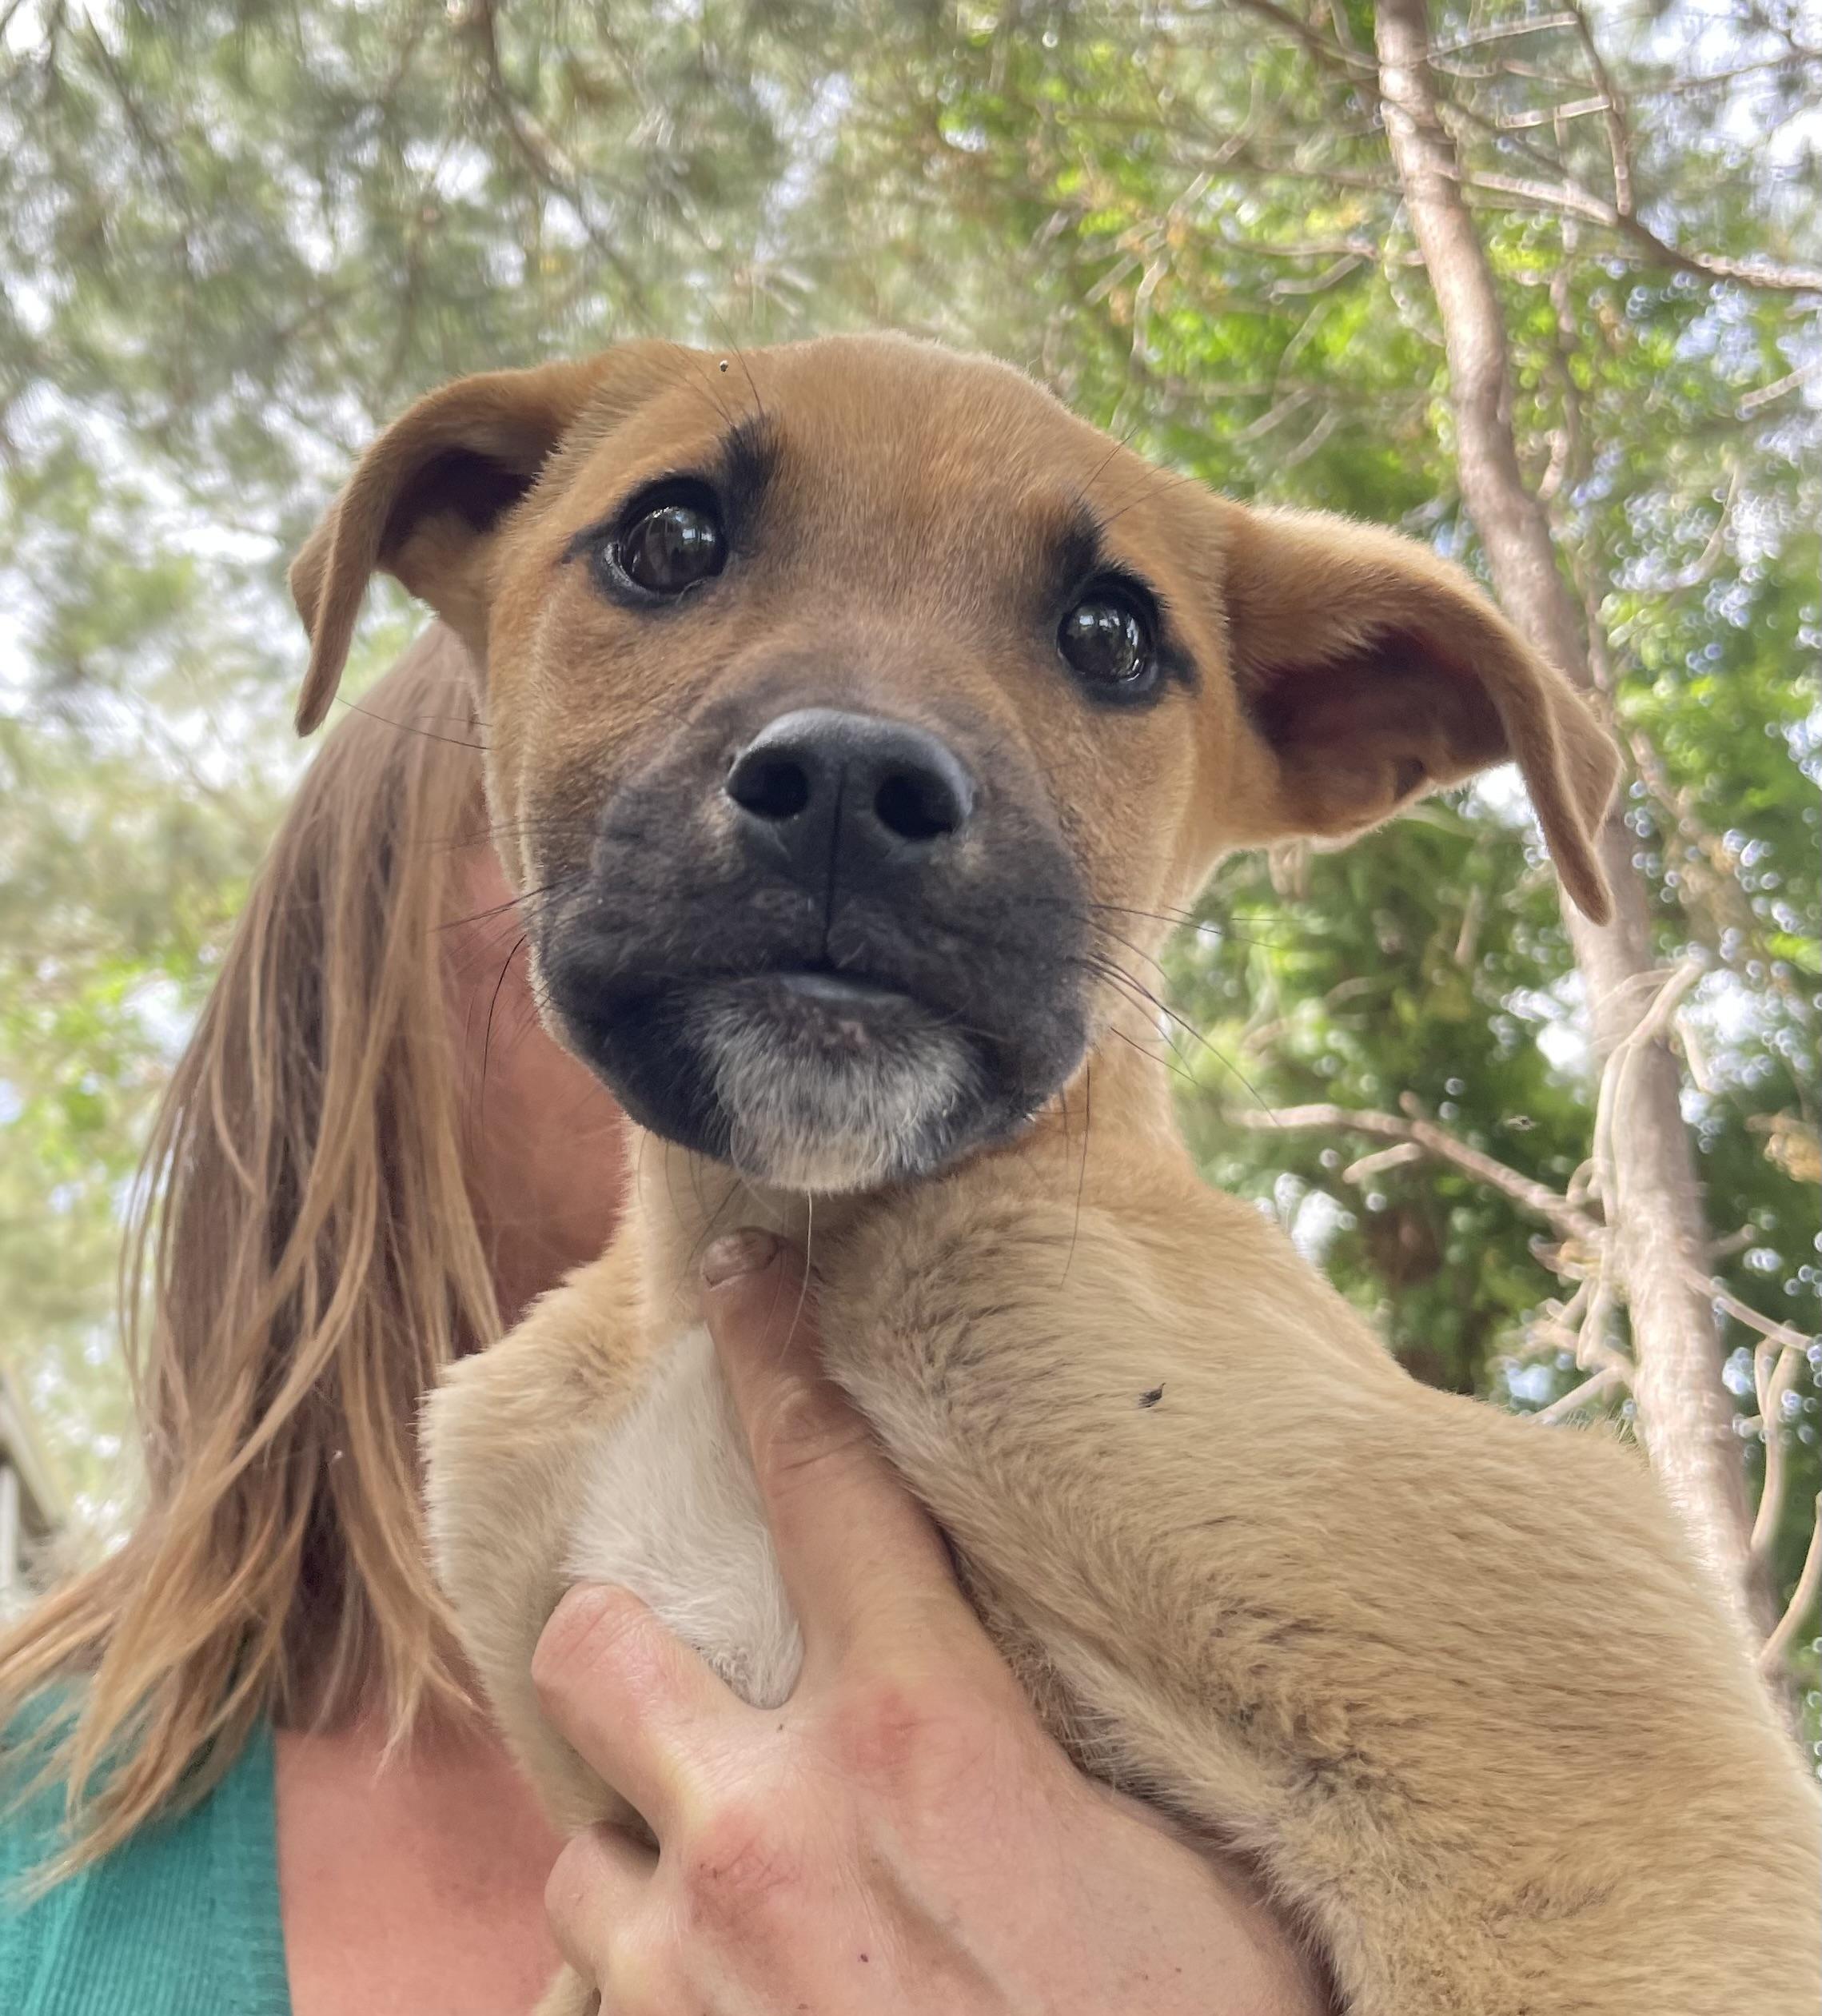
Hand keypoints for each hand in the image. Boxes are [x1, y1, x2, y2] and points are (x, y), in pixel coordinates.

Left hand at [533, 1230, 1325, 2014]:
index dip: (773, 1351)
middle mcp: (769, 1829)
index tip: (740, 1279)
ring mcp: (685, 1975)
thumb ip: (1102, 1741)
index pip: (824, 1475)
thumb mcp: (1192, 1870)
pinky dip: (647, 2001)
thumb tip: (1079, 1646)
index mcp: (924, 1735)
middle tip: (698, 1702)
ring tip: (739, 1918)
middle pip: (592, 1644)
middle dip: (623, 1656)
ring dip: (640, 1864)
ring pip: (576, 1852)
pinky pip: (591, 2007)